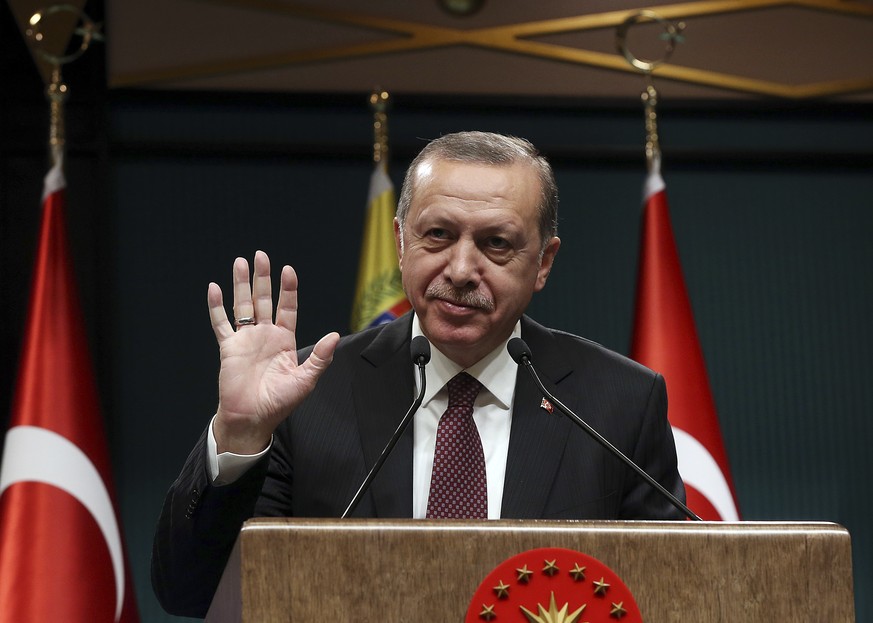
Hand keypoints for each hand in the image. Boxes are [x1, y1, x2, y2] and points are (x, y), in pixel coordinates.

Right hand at [208, 250, 338, 453]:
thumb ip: (320, 358)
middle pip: (264, 300)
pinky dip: (217, 307)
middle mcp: (265, 336)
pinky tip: (214, 288)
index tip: (288, 270)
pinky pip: (221, 323)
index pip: (287, 308)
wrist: (252, 419)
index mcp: (285, 341)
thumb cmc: (279, 403)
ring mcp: (246, 340)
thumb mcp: (305, 380)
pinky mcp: (229, 348)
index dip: (288, 289)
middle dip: (263, 277)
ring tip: (240, 262)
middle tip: (260, 255)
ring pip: (243, 305)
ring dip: (240, 284)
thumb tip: (334, 335)